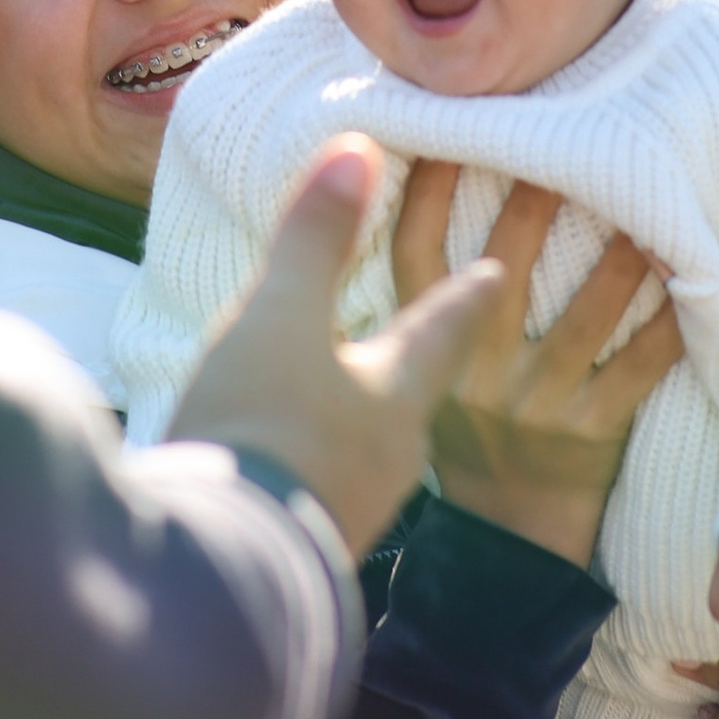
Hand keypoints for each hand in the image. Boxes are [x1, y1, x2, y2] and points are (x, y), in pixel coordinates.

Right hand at [177, 138, 501, 560]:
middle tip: (432, 336)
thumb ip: (317, 235)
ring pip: (371, 445)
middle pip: (414, 393)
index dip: (466, 296)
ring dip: (368, 416)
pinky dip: (324, 462)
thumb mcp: (281, 316)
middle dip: (420, 360)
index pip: (444, 328)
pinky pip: (329, 488)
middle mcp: (387, 454)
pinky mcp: (307, 546)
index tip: (496, 276)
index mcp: (395, 393)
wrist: (222, 572)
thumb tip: (360, 145)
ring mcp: (351, 507)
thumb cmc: (262, 428)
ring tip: (355, 400)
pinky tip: (297, 465)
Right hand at [393, 164, 681, 568]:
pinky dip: (667, 323)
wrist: (503, 543)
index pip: (415, 256)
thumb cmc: (463, 434)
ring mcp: (537, 408)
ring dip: (618, 256)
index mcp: (420, 357)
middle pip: (503, 269)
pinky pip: (638, 369)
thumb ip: (418, 306)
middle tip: (565, 141)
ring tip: (644, 202)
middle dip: (534, 201)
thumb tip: (411, 193)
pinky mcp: (593, 436)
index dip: (427, 191)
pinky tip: (689, 276)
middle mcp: (476, 378)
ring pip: (586, 318)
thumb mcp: (411, 379)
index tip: (451, 131)